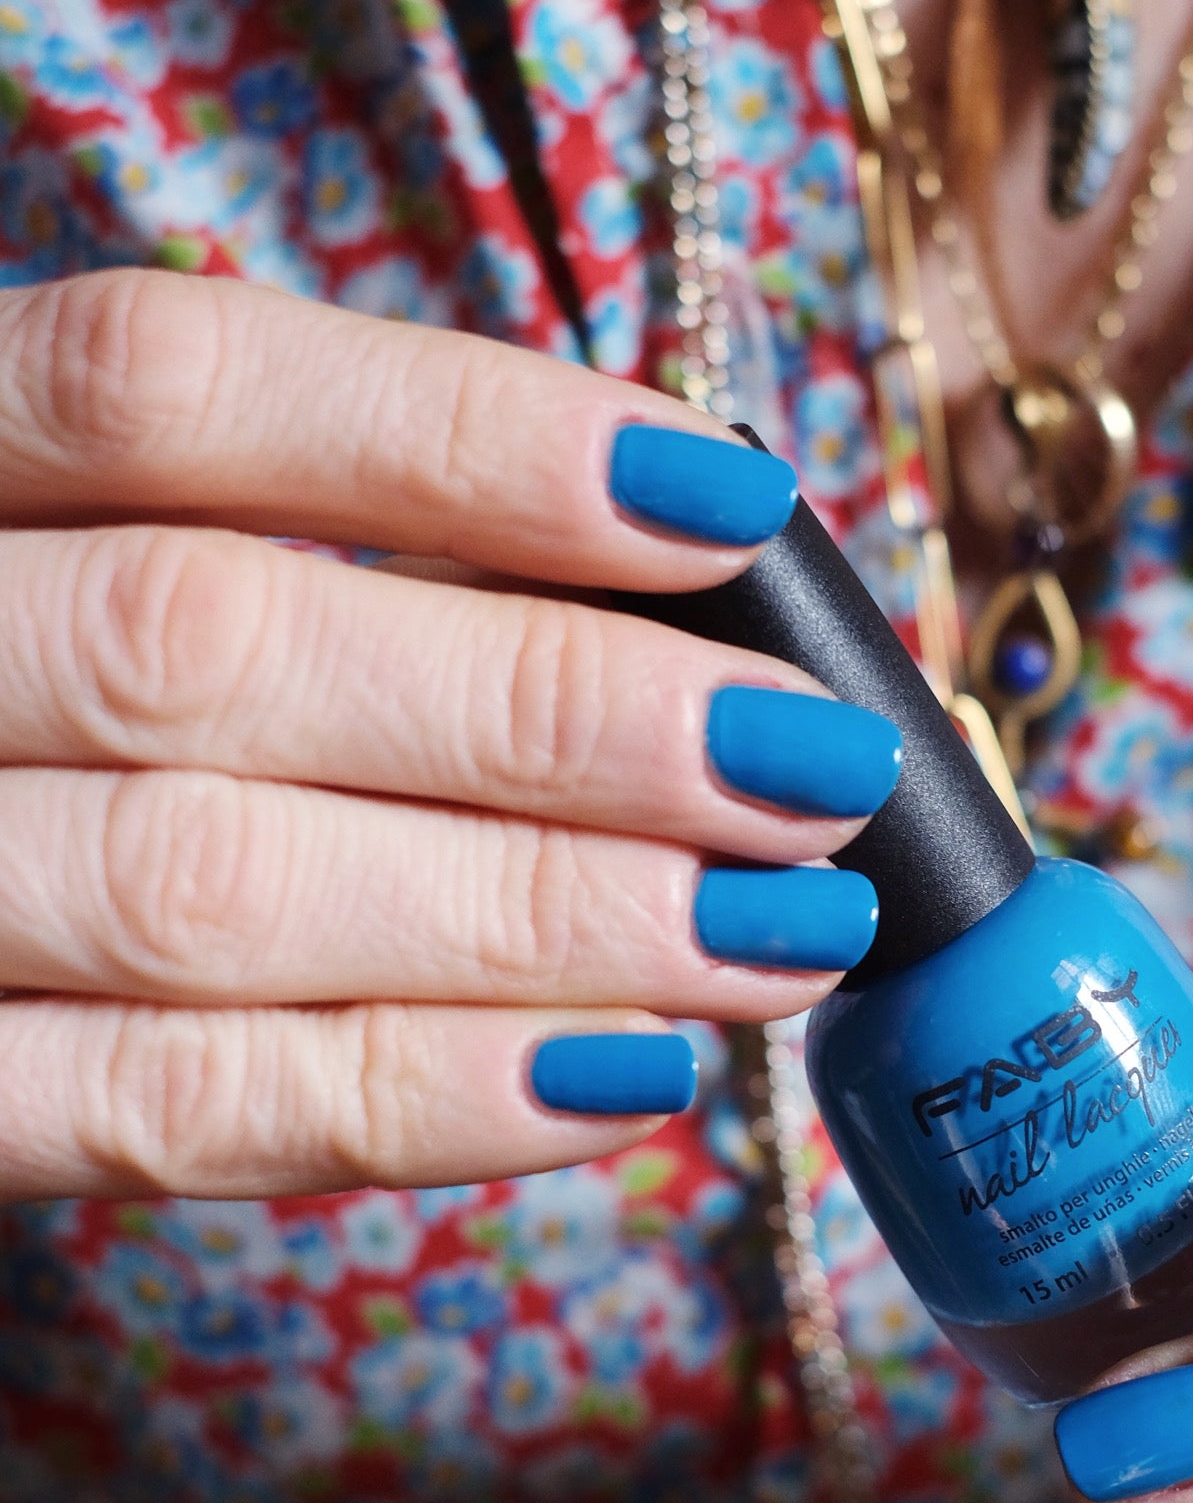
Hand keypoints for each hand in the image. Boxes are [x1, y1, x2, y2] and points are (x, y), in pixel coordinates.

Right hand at [0, 272, 898, 1199]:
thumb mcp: (44, 543)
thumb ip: (249, 535)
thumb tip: (655, 575)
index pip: (166, 387)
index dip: (460, 436)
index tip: (724, 504)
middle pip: (211, 647)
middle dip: (551, 715)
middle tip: (806, 771)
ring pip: (205, 891)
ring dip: (536, 920)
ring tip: (776, 937)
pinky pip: (153, 1115)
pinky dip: (410, 1098)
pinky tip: (618, 1082)